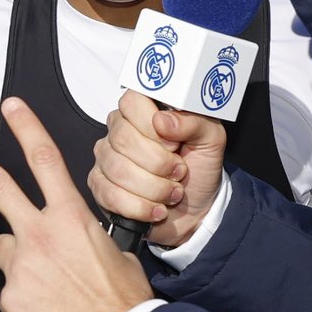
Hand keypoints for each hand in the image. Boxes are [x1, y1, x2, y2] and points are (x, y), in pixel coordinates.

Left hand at [0, 97, 154, 311]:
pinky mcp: (10, 296)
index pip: (46, 160)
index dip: (26, 128)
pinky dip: (25, 297)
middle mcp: (41, 233)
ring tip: (49, 285)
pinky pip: (10, 288)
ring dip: (18, 258)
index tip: (10, 106)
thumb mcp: (116, 255)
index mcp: (72, 217)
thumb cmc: (123, 301)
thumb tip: (78, 241)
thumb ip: (87, 237)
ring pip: (4, 248)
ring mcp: (21, 264)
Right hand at [89, 90, 226, 249]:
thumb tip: (163, 120)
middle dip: (159, 163)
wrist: (194, 208)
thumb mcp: (211, 140)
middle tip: (179, 171)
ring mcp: (107, 158)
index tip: (174, 143)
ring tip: (171, 192)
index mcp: (144, 111)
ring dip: (154, 188)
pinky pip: (112, 195)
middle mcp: (120, 131)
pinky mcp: (100, 186)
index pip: (131, 102)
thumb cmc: (199, 170)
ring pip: (119, 170)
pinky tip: (157, 208)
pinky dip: (141, 207)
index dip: (152, 125)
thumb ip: (194, 122)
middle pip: (123, 139)